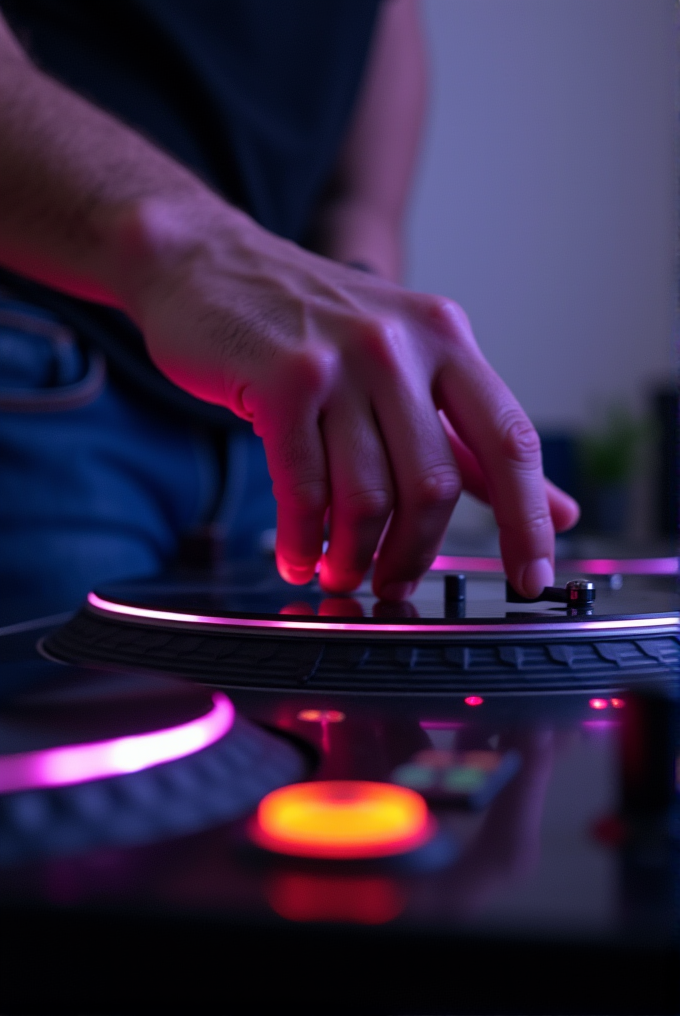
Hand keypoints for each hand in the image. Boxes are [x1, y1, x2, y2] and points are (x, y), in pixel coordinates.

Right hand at [119, 195, 578, 599]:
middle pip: (433, 486)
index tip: (530, 578)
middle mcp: (401, 344)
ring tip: (340, 573)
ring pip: (367, 496)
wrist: (209, 264)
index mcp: (447, 340)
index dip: (527, 520)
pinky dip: (303, 540)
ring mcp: (341, 360)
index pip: (510, 442)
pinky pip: (302, 489)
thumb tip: (556, 507)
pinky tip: (298, 556)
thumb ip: (474, 442)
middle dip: (413, 556)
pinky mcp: (281, 381)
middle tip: (392, 586)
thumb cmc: (311, 325)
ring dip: (354, 557)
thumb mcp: (407, 365)